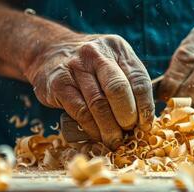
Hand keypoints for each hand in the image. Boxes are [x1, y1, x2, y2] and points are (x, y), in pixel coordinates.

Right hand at [26, 34, 153, 148]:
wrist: (48, 52)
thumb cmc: (89, 66)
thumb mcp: (112, 63)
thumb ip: (128, 83)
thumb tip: (144, 120)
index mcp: (117, 48)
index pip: (139, 80)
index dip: (146, 107)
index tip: (145, 125)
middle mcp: (97, 53)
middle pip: (118, 90)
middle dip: (127, 117)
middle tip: (129, 133)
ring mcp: (75, 67)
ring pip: (98, 104)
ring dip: (109, 128)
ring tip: (114, 141)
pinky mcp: (59, 83)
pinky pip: (80, 111)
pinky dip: (92, 128)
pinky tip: (97, 135)